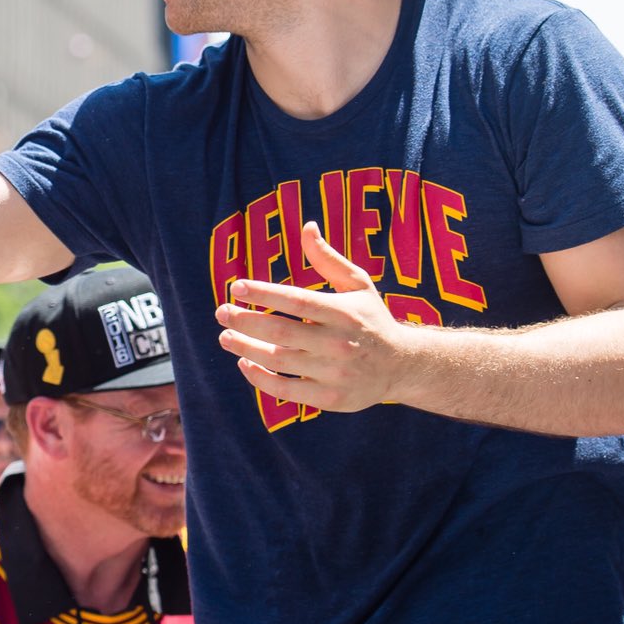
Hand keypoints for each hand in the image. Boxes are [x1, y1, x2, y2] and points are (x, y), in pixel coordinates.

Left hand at [215, 221, 413, 412]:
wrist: (402, 365)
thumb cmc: (371, 319)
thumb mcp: (358, 284)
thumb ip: (328, 259)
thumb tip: (307, 226)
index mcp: (344, 312)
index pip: (296, 300)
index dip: (263, 293)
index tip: (236, 286)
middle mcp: (338, 343)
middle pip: (281, 332)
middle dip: (245, 321)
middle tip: (221, 312)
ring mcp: (334, 373)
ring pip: (278, 360)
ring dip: (246, 348)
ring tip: (226, 336)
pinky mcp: (329, 397)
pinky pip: (285, 390)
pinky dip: (260, 378)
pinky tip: (245, 363)